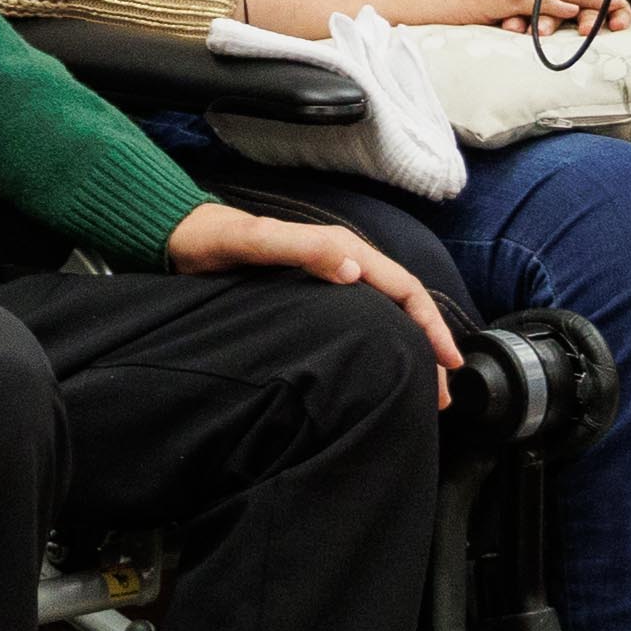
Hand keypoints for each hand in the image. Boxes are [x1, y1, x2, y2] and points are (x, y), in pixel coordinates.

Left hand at [161, 203, 461, 395]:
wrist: (183, 235)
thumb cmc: (215, 241)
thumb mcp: (255, 243)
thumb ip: (303, 251)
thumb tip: (356, 271)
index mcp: (340, 248)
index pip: (402, 286)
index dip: (429, 323)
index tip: (448, 362)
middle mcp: (342, 260)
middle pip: (402, 303)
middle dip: (427, 345)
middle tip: (442, 394)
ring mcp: (328, 275)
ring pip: (384, 313)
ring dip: (407, 348)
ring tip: (420, 390)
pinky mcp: (313, 291)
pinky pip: (361, 318)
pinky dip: (380, 343)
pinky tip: (378, 369)